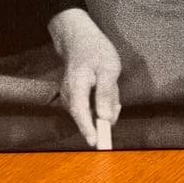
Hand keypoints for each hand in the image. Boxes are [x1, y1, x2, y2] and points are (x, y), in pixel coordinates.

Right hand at [47, 8, 121, 146]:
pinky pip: (90, 108)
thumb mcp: (108, 67)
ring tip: (109, 85)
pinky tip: (105, 88)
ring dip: (105, 105)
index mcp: (76, 86)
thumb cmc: (95, 51)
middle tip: (114, 94)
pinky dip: (101, 102)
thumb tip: (105, 118)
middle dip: (106, 112)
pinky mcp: (73, 99)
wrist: (79, 39)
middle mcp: (69, 95)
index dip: (88, 129)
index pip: (80, 112)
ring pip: (92, 113)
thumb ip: (106, 93)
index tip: (96, 143)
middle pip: (88, 116)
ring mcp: (69, 98)